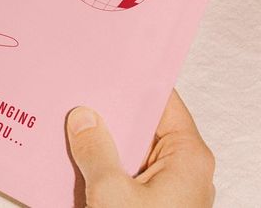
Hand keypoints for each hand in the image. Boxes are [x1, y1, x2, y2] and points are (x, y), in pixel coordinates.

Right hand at [66, 90, 214, 207]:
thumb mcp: (111, 195)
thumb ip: (95, 150)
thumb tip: (84, 117)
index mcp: (188, 155)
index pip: (163, 101)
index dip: (134, 82)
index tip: (105, 66)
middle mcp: (184, 169)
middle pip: (145, 126)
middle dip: (111, 113)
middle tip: (79, 93)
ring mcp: (169, 191)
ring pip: (133, 152)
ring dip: (104, 143)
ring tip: (71, 122)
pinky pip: (129, 177)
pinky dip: (106, 168)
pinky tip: (77, 159)